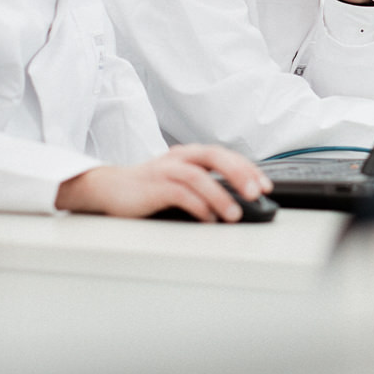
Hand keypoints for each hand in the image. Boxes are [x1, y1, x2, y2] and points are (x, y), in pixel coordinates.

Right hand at [54, 144, 273, 221]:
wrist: (108, 188)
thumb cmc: (148, 187)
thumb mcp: (180, 180)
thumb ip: (206, 184)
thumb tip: (240, 201)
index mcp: (188, 154)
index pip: (224, 155)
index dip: (247, 168)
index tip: (265, 186)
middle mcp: (178, 157)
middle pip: (214, 157)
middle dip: (240, 174)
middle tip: (257, 193)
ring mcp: (164, 170)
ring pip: (198, 176)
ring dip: (220, 195)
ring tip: (234, 214)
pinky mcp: (152, 187)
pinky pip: (179, 193)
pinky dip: (197, 206)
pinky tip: (207, 219)